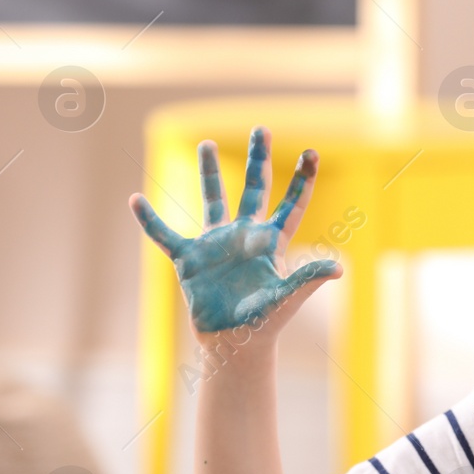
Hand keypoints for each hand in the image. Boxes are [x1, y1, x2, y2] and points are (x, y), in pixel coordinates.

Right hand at [129, 127, 340, 335]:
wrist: (233, 344)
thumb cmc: (264, 324)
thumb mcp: (287, 298)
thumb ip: (307, 278)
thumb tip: (338, 267)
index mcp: (271, 243)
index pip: (290, 205)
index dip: (301, 180)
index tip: (311, 153)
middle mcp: (245, 236)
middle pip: (253, 189)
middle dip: (258, 160)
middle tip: (262, 129)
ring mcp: (216, 244)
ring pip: (212, 200)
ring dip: (209, 172)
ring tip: (206, 143)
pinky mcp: (190, 259)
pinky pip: (165, 235)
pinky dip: (150, 220)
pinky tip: (135, 199)